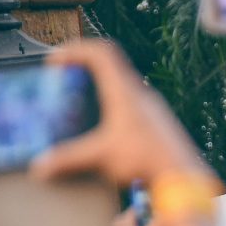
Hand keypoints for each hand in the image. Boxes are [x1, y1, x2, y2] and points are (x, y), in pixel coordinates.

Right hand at [32, 40, 207, 184]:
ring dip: (100, 86)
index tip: (56, 60)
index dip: (76, 49)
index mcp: (126, 91)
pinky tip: (107, 126)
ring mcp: (153, 106)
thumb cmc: (147, 159)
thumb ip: (68, 158)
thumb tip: (42, 166)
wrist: (184, 177)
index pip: (102, 52)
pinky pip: (133, 102)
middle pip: (111, 65)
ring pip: (124, 84)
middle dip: (84, 68)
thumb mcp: (101, 156)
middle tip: (65, 80)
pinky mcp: (159, 121)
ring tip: (82, 104)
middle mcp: (141, 93)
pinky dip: (114, 104)